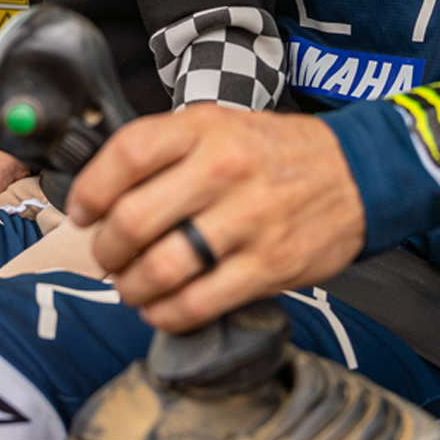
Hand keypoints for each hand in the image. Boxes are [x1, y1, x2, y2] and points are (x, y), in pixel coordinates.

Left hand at [66, 104, 365, 332]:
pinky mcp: (268, 266)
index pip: (128, 154)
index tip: (82, 211)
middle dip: (106, 248)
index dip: (91, 189)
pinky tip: (162, 306)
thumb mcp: (222, 124)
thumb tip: (102, 188)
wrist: (357, 172)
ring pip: (159, 269)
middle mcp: (224, 170)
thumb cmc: (277, 152)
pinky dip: (165, 314)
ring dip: (130, 287)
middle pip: (133, 219)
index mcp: (206, 129)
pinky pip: (196, 304)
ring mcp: (248, 220)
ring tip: (132, 284)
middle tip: (109, 253)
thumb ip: (168, 148)